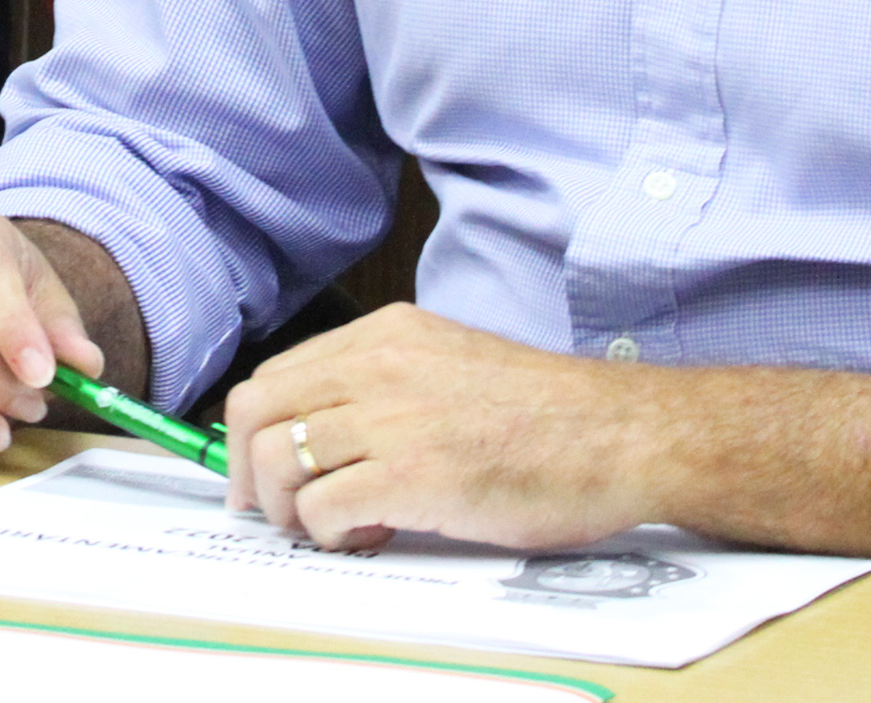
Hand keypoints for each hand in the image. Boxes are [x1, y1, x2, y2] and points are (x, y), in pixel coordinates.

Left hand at [221, 305, 657, 551]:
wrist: (623, 435)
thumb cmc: (551, 417)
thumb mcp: (450, 366)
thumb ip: (386, 385)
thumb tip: (326, 433)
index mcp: (385, 335)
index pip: (275, 376)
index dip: (254, 432)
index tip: (258, 472)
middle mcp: (377, 364)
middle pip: (255, 411)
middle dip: (247, 470)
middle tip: (271, 511)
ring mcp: (391, 417)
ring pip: (278, 460)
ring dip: (287, 508)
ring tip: (331, 527)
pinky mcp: (412, 474)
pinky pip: (321, 507)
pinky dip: (328, 534)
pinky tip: (368, 536)